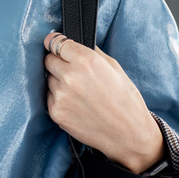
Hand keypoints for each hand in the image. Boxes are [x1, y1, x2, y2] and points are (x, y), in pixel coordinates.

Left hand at [43, 32, 163, 173]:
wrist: (129, 135)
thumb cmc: (126, 101)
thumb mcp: (114, 68)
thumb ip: (91, 52)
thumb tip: (72, 41)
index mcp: (86, 60)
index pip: (56, 42)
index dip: (56, 43)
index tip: (53, 43)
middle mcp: (70, 76)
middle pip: (48, 60)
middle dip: (57, 63)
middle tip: (72, 72)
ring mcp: (61, 95)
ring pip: (48, 79)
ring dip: (58, 82)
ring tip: (79, 92)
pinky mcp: (56, 112)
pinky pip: (49, 97)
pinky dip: (58, 98)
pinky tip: (76, 104)